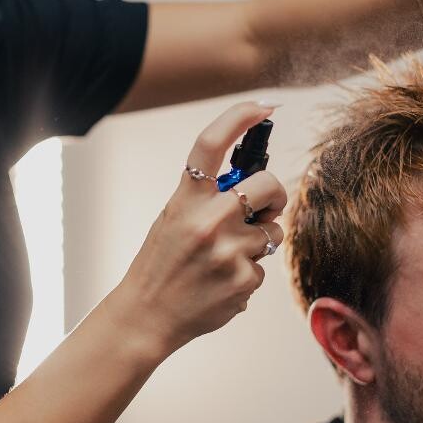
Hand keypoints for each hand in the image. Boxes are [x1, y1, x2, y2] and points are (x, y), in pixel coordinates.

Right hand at [111, 101, 286, 354]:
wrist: (147, 315)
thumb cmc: (162, 263)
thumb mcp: (174, 219)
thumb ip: (208, 199)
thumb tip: (257, 187)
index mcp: (186, 199)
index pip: (212, 143)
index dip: (240, 116)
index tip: (263, 107)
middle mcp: (208, 219)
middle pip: (268, 185)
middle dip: (275, 196)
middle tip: (268, 207)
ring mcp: (228, 251)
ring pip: (272, 232)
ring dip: (260, 243)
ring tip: (226, 259)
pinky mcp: (243, 280)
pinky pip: (264, 267)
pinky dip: (248, 274)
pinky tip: (222, 284)